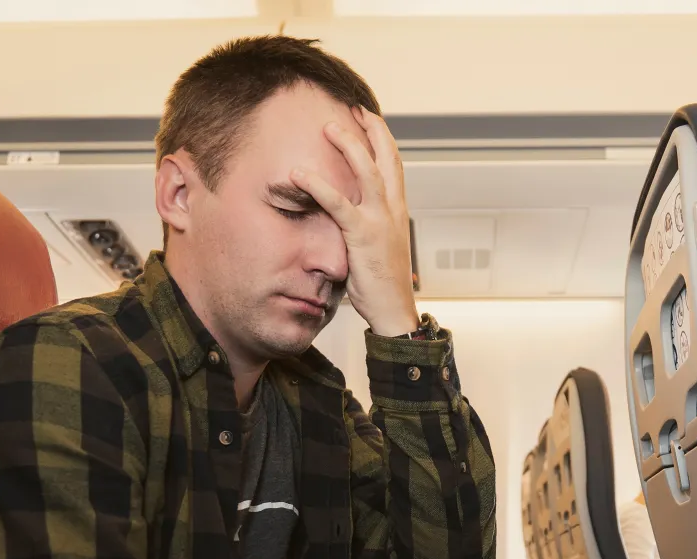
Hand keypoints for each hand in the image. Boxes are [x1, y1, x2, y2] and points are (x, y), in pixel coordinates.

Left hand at [290, 107, 418, 336]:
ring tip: (328, 127)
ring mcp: (380, 221)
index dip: (382, 138)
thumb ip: (366, 227)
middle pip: (386, 158)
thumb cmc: (383, 285)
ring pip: (367, 171)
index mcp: (397, 211)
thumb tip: (347, 217)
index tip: (368, 118)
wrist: (395, 311)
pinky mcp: (362, 236)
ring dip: (348, 145)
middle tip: (352, 108)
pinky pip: (338, 204)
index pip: (394, 165)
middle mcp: (393, 210)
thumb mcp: (378, 248)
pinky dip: (318, 186)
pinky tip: (298, 175)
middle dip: (370, 129)